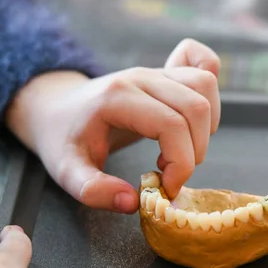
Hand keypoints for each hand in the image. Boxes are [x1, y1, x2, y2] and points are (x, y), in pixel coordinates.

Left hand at [5, 38, 220, 213]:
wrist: (55, 109)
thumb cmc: (62, 139)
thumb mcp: (66, 171)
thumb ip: (93, 190)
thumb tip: (132, 202)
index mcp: (117, 97)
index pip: (170, 124)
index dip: (180, 163)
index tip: (167, 188)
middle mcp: (140, 77)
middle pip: (195, 106)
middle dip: (195, 150)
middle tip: (171, 174)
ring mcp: (154, 72)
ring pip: (205, 86)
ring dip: (206, 126)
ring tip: (180, 151)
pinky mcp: (164, 73)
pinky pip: (202, 64)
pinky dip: (212, 87)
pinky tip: (197, 116)